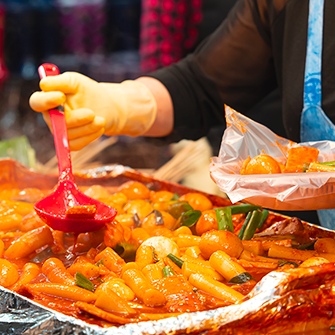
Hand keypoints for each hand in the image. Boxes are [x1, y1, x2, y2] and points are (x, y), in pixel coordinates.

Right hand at [29, 72, 156, 150]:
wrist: (109, 107)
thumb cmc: (93, 93)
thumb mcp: (78, 82)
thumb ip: (62, 81)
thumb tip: (45, 84)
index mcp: (50, 102)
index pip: (37, 102)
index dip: (45, 101)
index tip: (60, 98)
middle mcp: (54, 119)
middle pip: (55, 124)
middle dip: (74, 120)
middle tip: (92, 113)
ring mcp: (64, 133)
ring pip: (69, 136)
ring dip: (86, 129)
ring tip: (100, 119)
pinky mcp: (76, 142)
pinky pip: (78, 144)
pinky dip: (91, 136)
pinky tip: (100, 127)